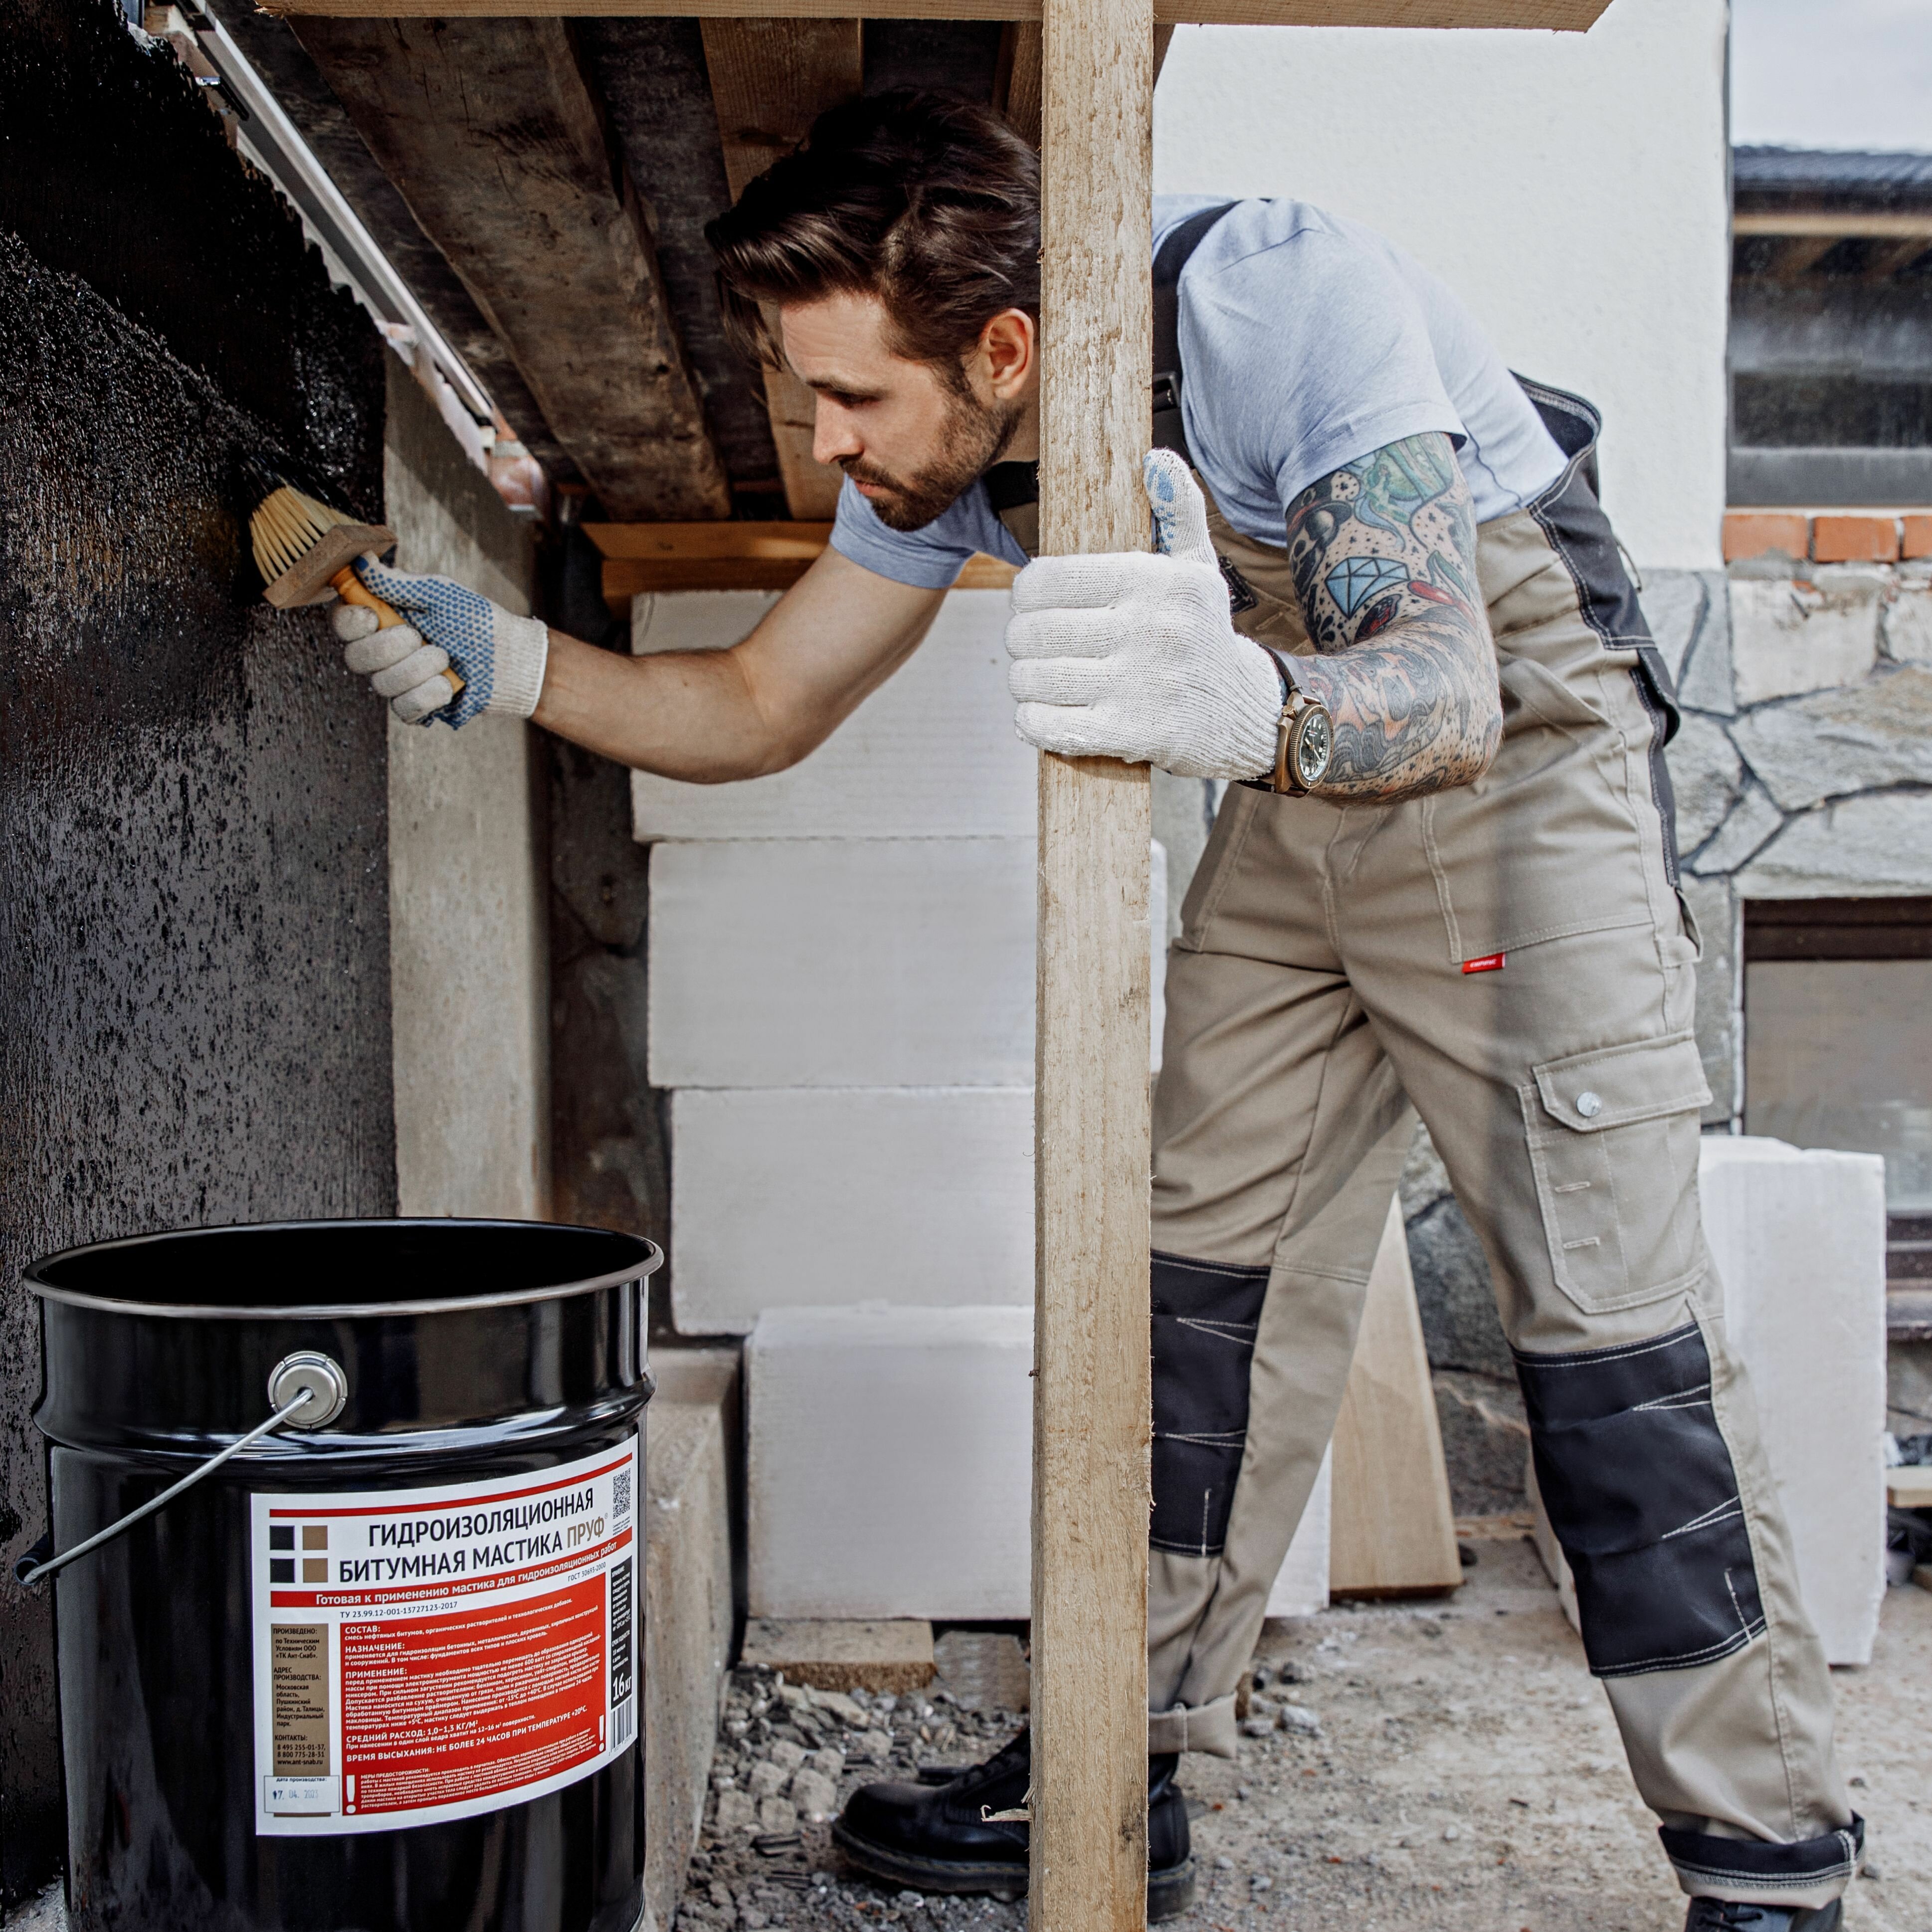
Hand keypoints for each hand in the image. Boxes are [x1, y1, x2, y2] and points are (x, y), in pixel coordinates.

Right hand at [330, 557, 549, 727]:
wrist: (510, 657)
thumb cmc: (475, 621)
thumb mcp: (439, 594)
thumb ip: (399, 584)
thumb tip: (363, 562)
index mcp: (384, 621)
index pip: (344, 624)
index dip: (351, 622)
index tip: (372, 616)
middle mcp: (383, 653)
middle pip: (356, 658)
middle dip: (390, 647)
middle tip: (421, 637)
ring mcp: (398, 682)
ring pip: (382, 684)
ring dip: (419, 668)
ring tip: (446, 658)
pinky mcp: (416, 708)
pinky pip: (404, 708)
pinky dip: (428, 696)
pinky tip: (447, 686)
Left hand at [1003, 449, 1279, 779]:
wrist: (1248, 714)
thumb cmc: (1205, 635)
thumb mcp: (1200, 569)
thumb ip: (1178, 512)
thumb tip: (1156, 458)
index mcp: (1155, 581)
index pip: (1051, 579)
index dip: (1025, 593)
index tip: (1027, 604)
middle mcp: (1150, 628)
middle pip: (1038, 632)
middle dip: (1020, 641)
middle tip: (1025, 647)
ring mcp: (1142, 684)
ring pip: (1038, 680)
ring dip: (1023, 684)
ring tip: (1031, 680)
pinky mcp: (1135, 733)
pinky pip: (1053, 726)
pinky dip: (1033, 723)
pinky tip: (1036, 716)